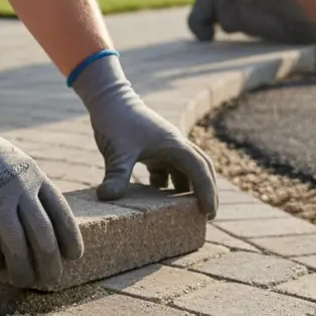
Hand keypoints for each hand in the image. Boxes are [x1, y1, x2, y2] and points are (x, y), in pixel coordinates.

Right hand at [0, 78, 82, 287]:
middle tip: (50, 278)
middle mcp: (21, 190)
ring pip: (17, 245)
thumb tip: (42, 225)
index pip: (62, 214)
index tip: (73, 257)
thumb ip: (32, 190)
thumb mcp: (19, 165)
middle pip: (43, 235)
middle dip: (49, 262)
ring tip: (23, 280)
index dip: (71, 239)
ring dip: (21, 269)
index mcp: (36, 178)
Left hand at [69, 51, 217, 218]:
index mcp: (175, 145)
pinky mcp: (152, 149)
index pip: (200, 171)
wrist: (107, 99)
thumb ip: (116, 176)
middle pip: (200, 170)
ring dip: (187, 189)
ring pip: (184, 170)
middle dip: (206, 192)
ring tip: (185, 213)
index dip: (208, 193)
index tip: (209, 214)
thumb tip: (106, 197)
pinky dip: (166, 185)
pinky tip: (156, 200)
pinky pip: (167, 170)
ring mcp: (164, 147)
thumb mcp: (117, 152)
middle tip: (208, 217)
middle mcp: (175, 146)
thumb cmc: (116, 121)